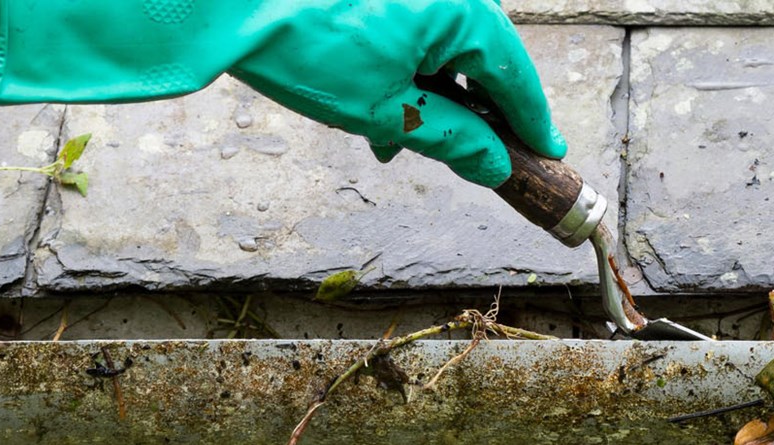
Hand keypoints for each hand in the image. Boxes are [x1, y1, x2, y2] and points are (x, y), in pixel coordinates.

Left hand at [0, 0, 565, 187]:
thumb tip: (495, 165)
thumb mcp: (386, 110)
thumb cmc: (306, 45)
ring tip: (394, 136)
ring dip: (430, 91)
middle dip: (470, 113)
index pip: (517, 77)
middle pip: (481, 57)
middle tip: (467, 160)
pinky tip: (374, 99)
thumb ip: (453, 139)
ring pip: (443, 42)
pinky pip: (414, 22)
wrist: (227, 0)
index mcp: (465, 10)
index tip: (546, 157)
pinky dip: (404, 61)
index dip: (532, 124)